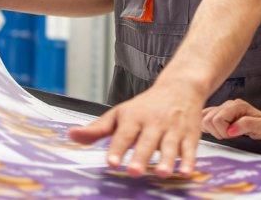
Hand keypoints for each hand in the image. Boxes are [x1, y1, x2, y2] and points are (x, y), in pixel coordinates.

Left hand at [67, 80, 204, 177]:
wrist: (180, 87)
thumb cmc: (145, 106)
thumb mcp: (119, 114)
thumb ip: (97, 129)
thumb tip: (71, 136)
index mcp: (134, 117)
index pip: (124, 134)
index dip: (117, 148)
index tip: (111, 162)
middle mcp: (154, 122)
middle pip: (146, 141)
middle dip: (141, 156)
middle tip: (134, 172)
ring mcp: (173, 129)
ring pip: (169, 146)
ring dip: (166, 160)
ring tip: (161, 173)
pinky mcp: (189, 135)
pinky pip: (189, 149)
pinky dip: (189, 160)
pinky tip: (186, 172)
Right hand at [201, 99, 260, 142]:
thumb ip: (247, 125)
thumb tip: (230, 129)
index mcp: (237, 105)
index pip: (218, 119)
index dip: (224, 132)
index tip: (233, 137)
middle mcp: (227, 105)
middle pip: (208, 119)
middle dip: (217, 132)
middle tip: (229, 136)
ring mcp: (221, 109)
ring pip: (203, 119)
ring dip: (212, 131)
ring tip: (225, 134)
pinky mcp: (216, 114)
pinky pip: (203, 119)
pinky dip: (207, 128)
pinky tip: (218, 132)